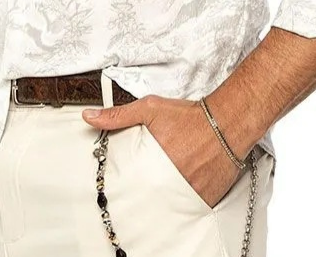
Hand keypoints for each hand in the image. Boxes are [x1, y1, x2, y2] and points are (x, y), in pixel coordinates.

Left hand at [82, 94, 242, 207]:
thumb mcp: (149, 109)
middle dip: (144, 191)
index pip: (132, 182)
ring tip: (162, 187)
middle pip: (150, 195)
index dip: (126, 184)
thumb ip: (118, 115)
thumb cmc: (189, 116)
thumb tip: (89, 117)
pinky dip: (184, 200)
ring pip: (169, 203)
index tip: (123, 184)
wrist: (226, 121)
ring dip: (164, 197)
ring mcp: (191, 191)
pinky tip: (181, 189)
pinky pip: (190, 206)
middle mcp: (174, 178)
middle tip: (144, 185)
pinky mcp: (207, 198)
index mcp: (155, 160)